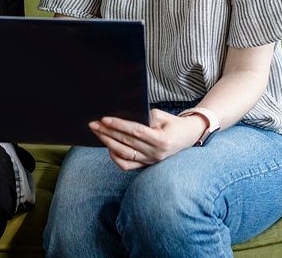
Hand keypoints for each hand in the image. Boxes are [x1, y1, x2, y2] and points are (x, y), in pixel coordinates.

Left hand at [89, 109, 208, 169]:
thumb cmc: (173, 123)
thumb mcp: (163, 116)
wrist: (187, 137)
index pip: (136, 132)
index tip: (105, 119)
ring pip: (124, 155)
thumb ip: (147, 116)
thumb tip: (125, 116)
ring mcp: (151, 161)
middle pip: (127, 142)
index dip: (119, 125)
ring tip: (98, 133)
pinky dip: (115, 157)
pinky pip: (127, 165)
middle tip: (93, 124)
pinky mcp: (146, 165)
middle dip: (108, 133)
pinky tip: (108, 147)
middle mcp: (156, 153)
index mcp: (162, 140)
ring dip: (108, 143)